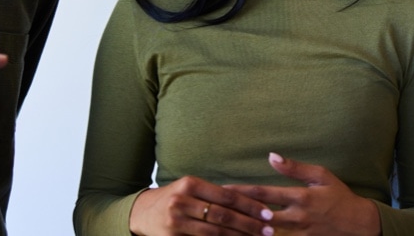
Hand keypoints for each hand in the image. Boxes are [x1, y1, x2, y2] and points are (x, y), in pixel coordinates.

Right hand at [129, 175, 273, 235]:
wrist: (144, 212)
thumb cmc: (175, 198)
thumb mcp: (190, 189)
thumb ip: (213, 195)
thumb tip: (248, 203)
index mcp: (190, 183)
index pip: (226, 195)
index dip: (249, 205)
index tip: (267, 212)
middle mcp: (182, 200)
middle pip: (223, 215)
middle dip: (249, 224)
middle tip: (268, 230)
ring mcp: (177, 220)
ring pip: (216, 233)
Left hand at [226, 153, 380, 235]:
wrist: (361, 226)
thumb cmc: (339, 197)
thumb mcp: (320, 175)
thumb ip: (294, 167)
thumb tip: (271, 156)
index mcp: (300, 197)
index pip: (264, 194)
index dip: (243, 192)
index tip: (225, 189)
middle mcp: (297, 218)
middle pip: (261, 216)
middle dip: (240, 213)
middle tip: (219, 208)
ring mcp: (300, 235)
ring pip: (268, 234)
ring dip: (249, 229)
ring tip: (228, 225)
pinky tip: (249, 235)